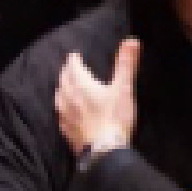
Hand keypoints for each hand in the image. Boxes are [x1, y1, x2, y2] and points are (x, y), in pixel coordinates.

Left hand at [55, 38, 140, 154]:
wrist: (104, 150)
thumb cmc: (114, 117)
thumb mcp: (124, 88)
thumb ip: (126, 64)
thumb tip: (132, 40)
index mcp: (82, 85)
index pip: (73, 67)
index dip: (74, 60)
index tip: (74, 55)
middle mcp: (69, 98)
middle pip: (64, 80)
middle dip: (66, 72)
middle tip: (70, 67)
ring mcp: (65, 115)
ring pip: (59, 96)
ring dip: (62, 88)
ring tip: (64, 85)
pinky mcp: (66, 129)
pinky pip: (60, 114)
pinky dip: (62, 107)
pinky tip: (64, 111)